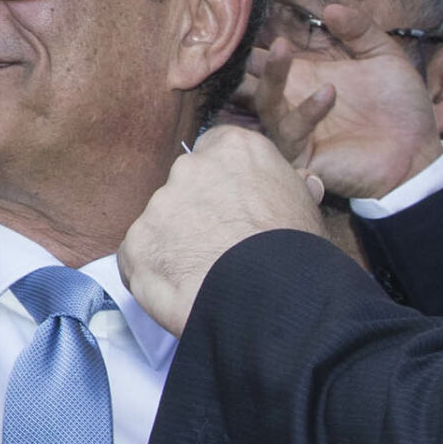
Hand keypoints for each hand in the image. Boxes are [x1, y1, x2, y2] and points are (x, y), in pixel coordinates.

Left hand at [119, 127, 325, 335]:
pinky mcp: (136, 242)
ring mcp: (158, 205)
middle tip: (220, 246)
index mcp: (234, 149)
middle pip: (185, 187)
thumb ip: (290, 188)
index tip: (233, 206)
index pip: (216, 151)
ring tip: (206, 274)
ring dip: (176, 244)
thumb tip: (303, 182)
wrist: (271, 294)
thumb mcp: (306, 208)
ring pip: (161, 223)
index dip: (224, 183)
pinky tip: (183, 289)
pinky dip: (156, 272)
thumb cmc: (297, 251)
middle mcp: (189, 168)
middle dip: (197, 213)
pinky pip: (139, 257)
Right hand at [243, 5, 442, 200]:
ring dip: (271, 74)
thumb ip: (360, 29)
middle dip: (241, 58)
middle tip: (239, 35)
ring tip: (284, 47)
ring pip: (265, 101)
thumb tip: (330, 8)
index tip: (243, 15)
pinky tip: (329, 93)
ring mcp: (294, 126)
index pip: (264, 57)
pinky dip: (307, 110)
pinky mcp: (302, 153)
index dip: (251, 39)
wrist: (418, 152)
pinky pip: (291, 131)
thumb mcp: (384, 57)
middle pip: (250, 78)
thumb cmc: (400, 106)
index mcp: (305, 76)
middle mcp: (292, 100)